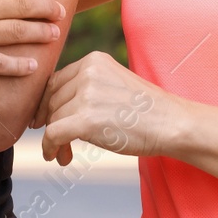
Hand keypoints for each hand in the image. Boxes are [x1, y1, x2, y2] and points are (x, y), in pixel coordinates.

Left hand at [33, 51, 184, 164]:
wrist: (171, 123)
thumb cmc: (145, 110)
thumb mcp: (113, 84)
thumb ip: (86, 87)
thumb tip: (49, 107)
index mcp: (94, 60)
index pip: (56, 81)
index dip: (48, 104)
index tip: (46, 120)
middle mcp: (87, 72)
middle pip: (53, 101)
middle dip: (53, 123)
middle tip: (60, 143)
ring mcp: (86, 95)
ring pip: (53, 119)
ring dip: (55, 139)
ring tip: (65, 154)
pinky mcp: (86, 120)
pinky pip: (53, 134)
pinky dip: (49, 147)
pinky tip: (55, 157)